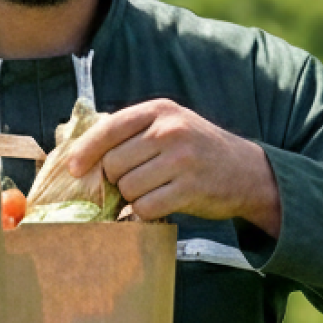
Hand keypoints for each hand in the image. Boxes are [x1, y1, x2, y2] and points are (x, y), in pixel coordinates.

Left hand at [57, 98, 280, 231]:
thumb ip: (133, 131)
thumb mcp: (171, 124)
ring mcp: (182, 160)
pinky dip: (146, 212)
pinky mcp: (190, 190)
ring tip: (151, 191)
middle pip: (114, 164)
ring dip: (132, 197)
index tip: (75, 169)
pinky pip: (147, 208)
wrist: (248, 172)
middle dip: (116, 179)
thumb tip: (80, 152)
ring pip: (128, 188)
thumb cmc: (199, 150)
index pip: (109, 129)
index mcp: (160, 111)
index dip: (86, 151)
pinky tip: (159, 205)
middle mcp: (171, 131)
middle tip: (133, 182)